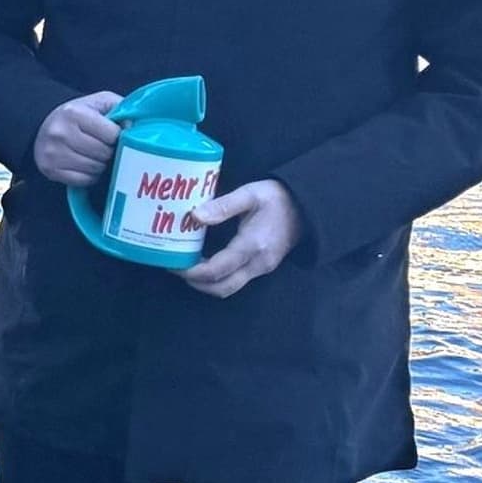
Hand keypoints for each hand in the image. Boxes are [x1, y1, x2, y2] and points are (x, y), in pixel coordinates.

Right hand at [34, 90, 121, 188]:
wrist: (45, 125)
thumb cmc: (79, 114)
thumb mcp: (99, 102)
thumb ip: (121, 109)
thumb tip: (134, 129)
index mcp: (74, 113)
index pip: (113, 135)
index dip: (117, 136)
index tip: (113, 135)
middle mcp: (60, 133)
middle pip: (104, 153)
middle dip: (110, 152)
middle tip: (105, 146)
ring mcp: (53, 153)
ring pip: (95, 169)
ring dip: (101, 164)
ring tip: (96, 155)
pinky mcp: (50, 170)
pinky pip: (84, 180)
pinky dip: (90, 175)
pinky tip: (86, 165)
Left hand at [182, 180, 299, 298]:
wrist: (308, 207)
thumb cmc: (278, 198)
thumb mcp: (251, 194)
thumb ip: (223, 205)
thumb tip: (195, 216)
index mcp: (253, 245)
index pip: (217, 270)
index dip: (191, 272)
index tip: (173, 263)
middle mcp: (258, 263)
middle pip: (221, 288)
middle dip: (195, 282)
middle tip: (175, 267)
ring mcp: (262, 268)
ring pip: (228, 288)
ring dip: (205, 283)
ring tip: (186, 266)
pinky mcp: (263, 268)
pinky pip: (236, 281)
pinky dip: (217, 279)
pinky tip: (203, 264)